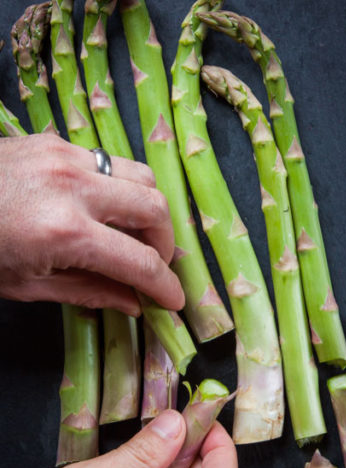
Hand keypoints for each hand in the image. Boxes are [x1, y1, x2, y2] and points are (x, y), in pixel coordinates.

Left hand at [0, 133, 184, 315]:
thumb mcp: (27, 285)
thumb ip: (90, 292)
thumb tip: (134, 304)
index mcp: (65, 233)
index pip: (140, 262)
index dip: (164, 285)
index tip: (174, 299)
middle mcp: (74, 188)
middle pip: (156, 208)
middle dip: (165, 242)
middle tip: (153, 263)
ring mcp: (66, 157)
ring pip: (141, 176)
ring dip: (148, 208)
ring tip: (133, 232)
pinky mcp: (55, 142)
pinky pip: (109, 161)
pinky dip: (118, 186)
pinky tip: (101, 206)